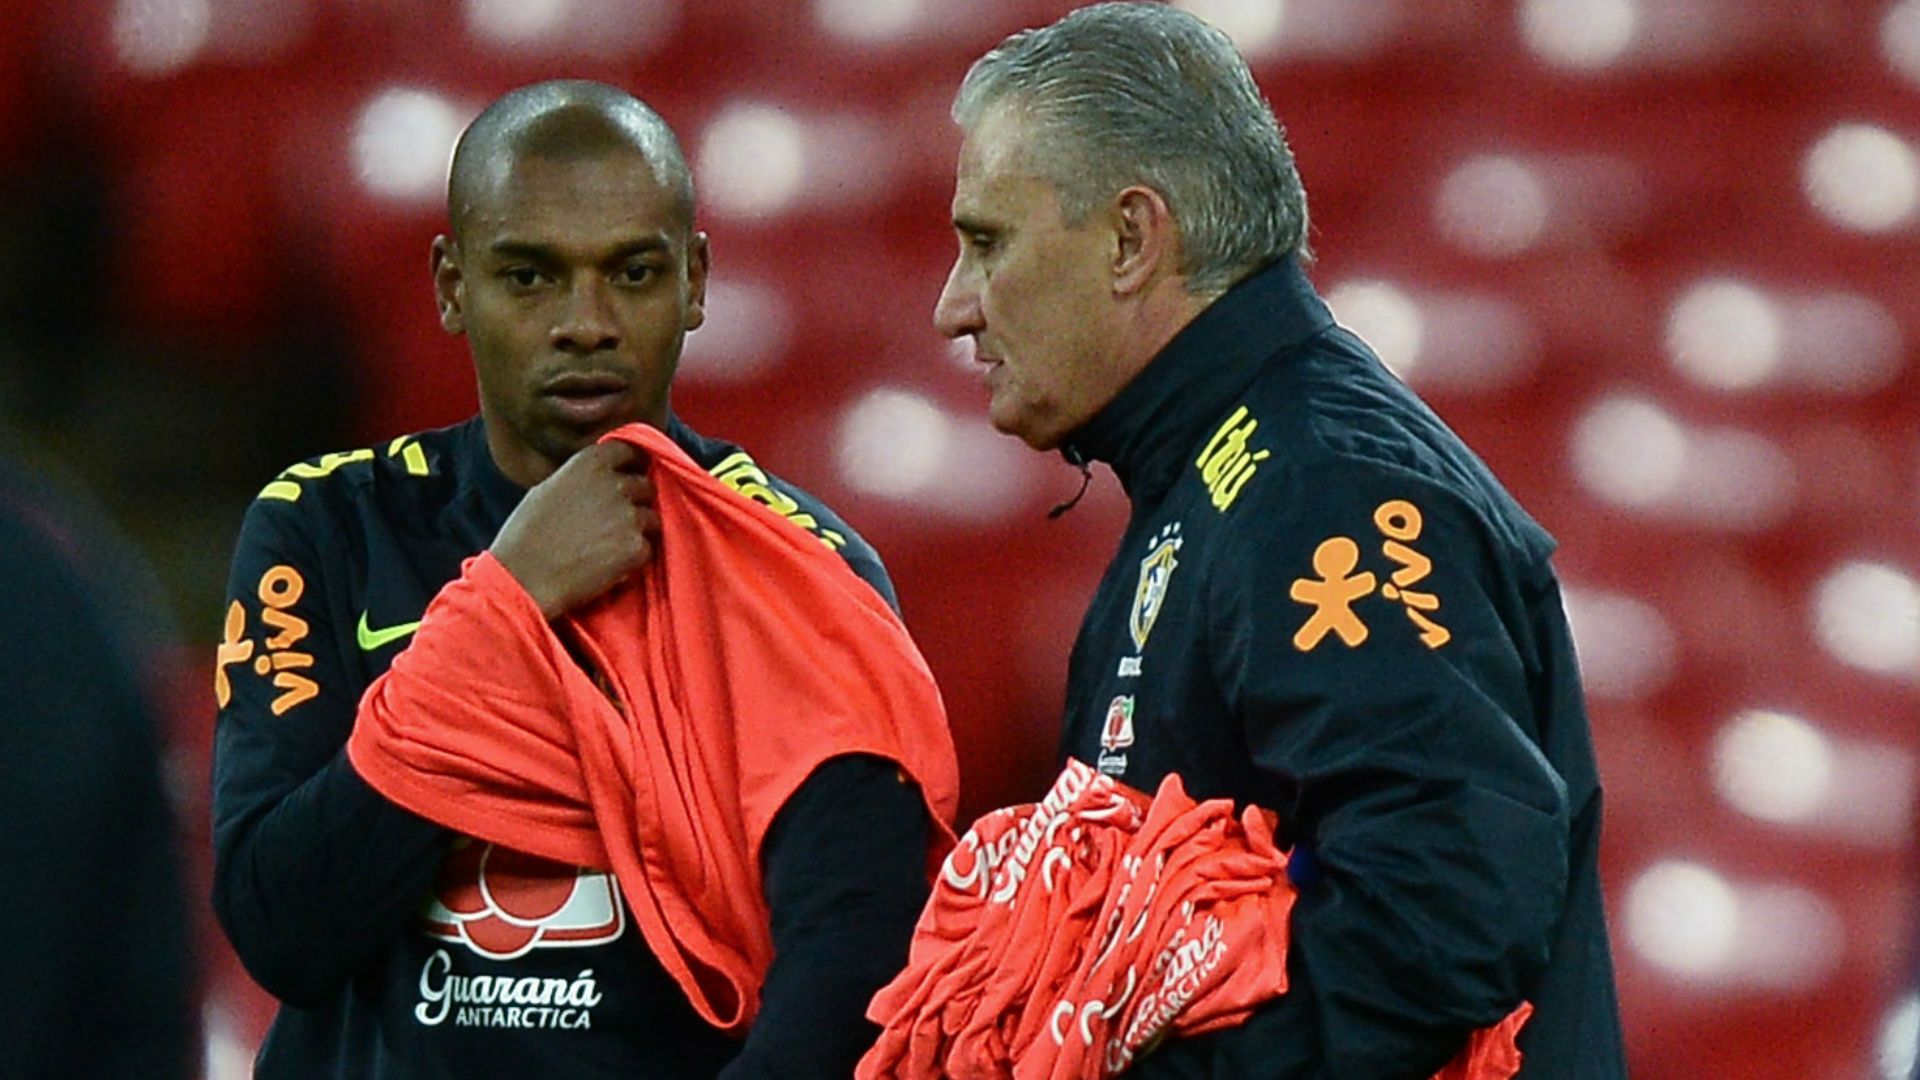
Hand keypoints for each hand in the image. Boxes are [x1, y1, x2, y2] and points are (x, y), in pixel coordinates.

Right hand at [489, 441, 658, 618]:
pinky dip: (633, 558)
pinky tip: (608, 566)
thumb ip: (581, 479)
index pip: (629, 451)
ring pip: (651, 518)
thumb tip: (602, 479)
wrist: (524, 579)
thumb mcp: (548, 489)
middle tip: (613, 523)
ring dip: (637, 531)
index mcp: (591, 463)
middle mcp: (615, 484)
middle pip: (645, 486)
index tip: (627, 478)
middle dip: (636, 502)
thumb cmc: (526, 536)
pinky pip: (647, 549)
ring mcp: (629, 516)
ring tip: (608, 547)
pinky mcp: (636, 548)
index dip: (631, 466)